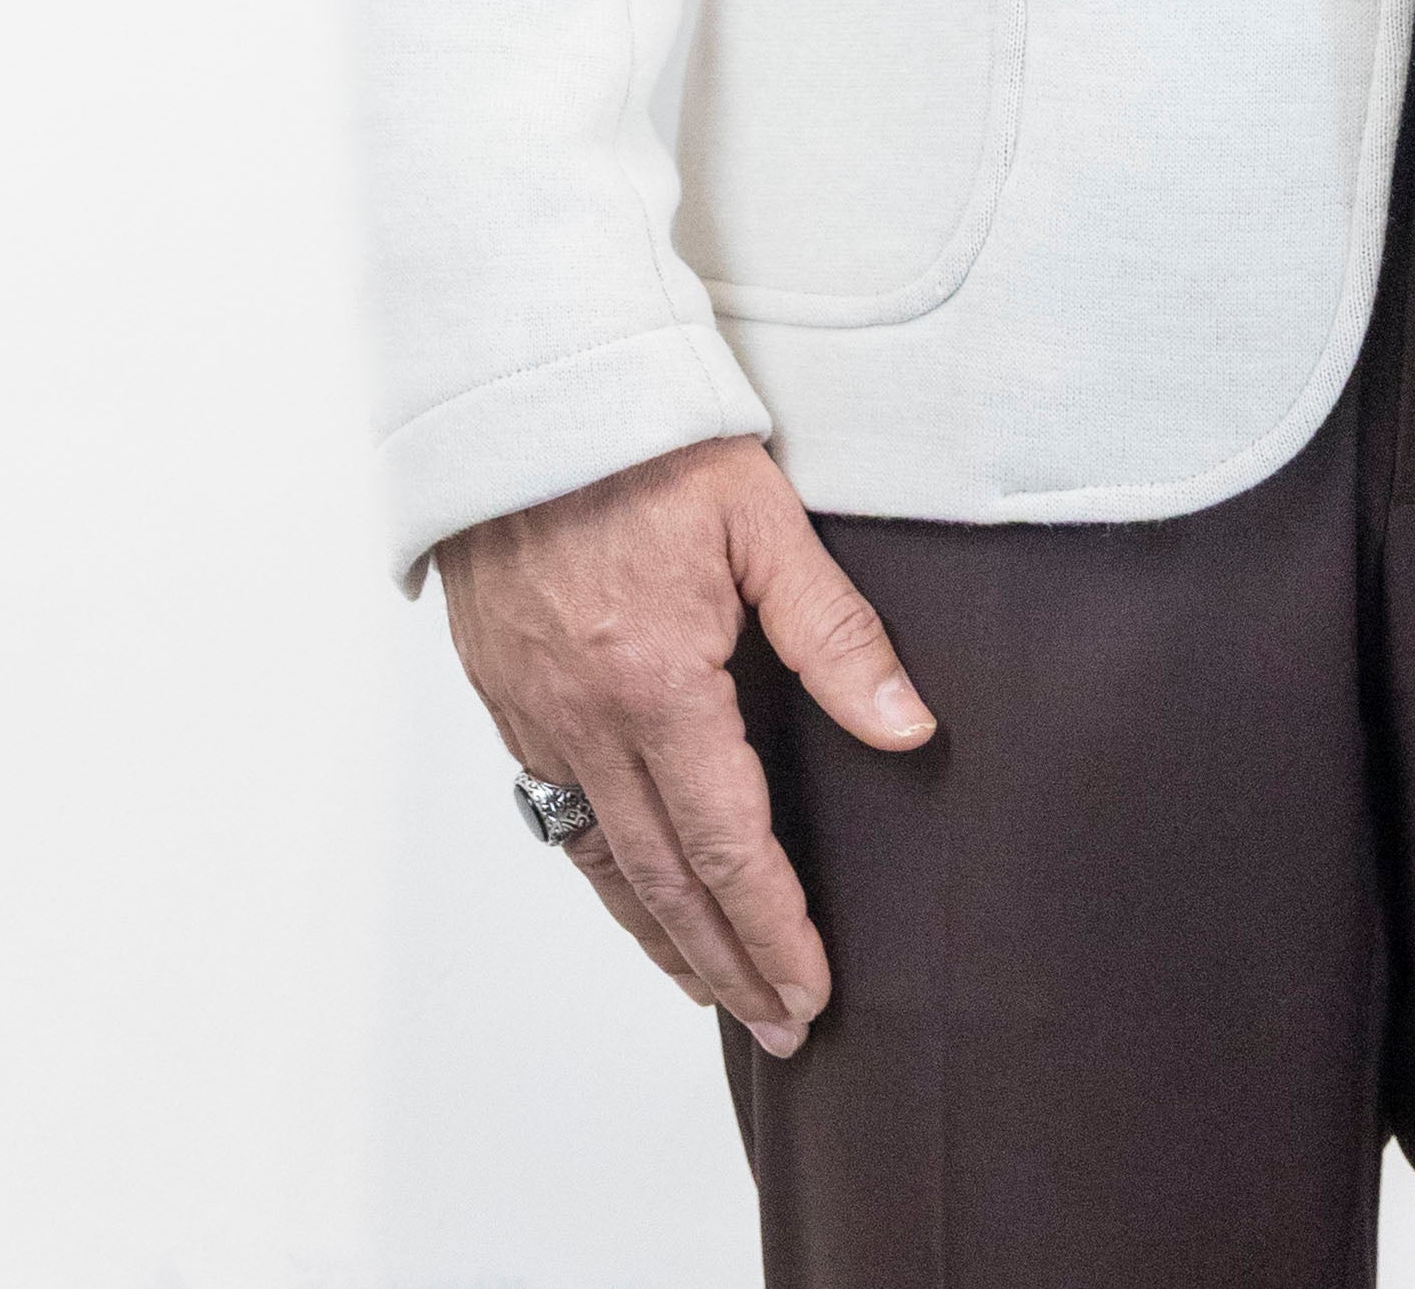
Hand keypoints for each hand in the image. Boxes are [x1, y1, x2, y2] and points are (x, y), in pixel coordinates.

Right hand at [435, 434, 935, 1047]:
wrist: (524, 388)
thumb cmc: (650, 440)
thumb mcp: (764, 521)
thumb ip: (836, 633)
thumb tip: (910, 730)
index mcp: (656, 684)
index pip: (726, 846)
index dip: (774, 929)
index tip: (812, 990)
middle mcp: (585, 719)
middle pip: (663, 879)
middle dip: (726, 965)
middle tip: (780, 1025)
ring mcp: (534, 714)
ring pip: (602, 861)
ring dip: (662, 937)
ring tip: (715, 991)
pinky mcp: (504, 695)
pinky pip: (557, 814)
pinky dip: (603, 874)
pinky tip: (635, 894)